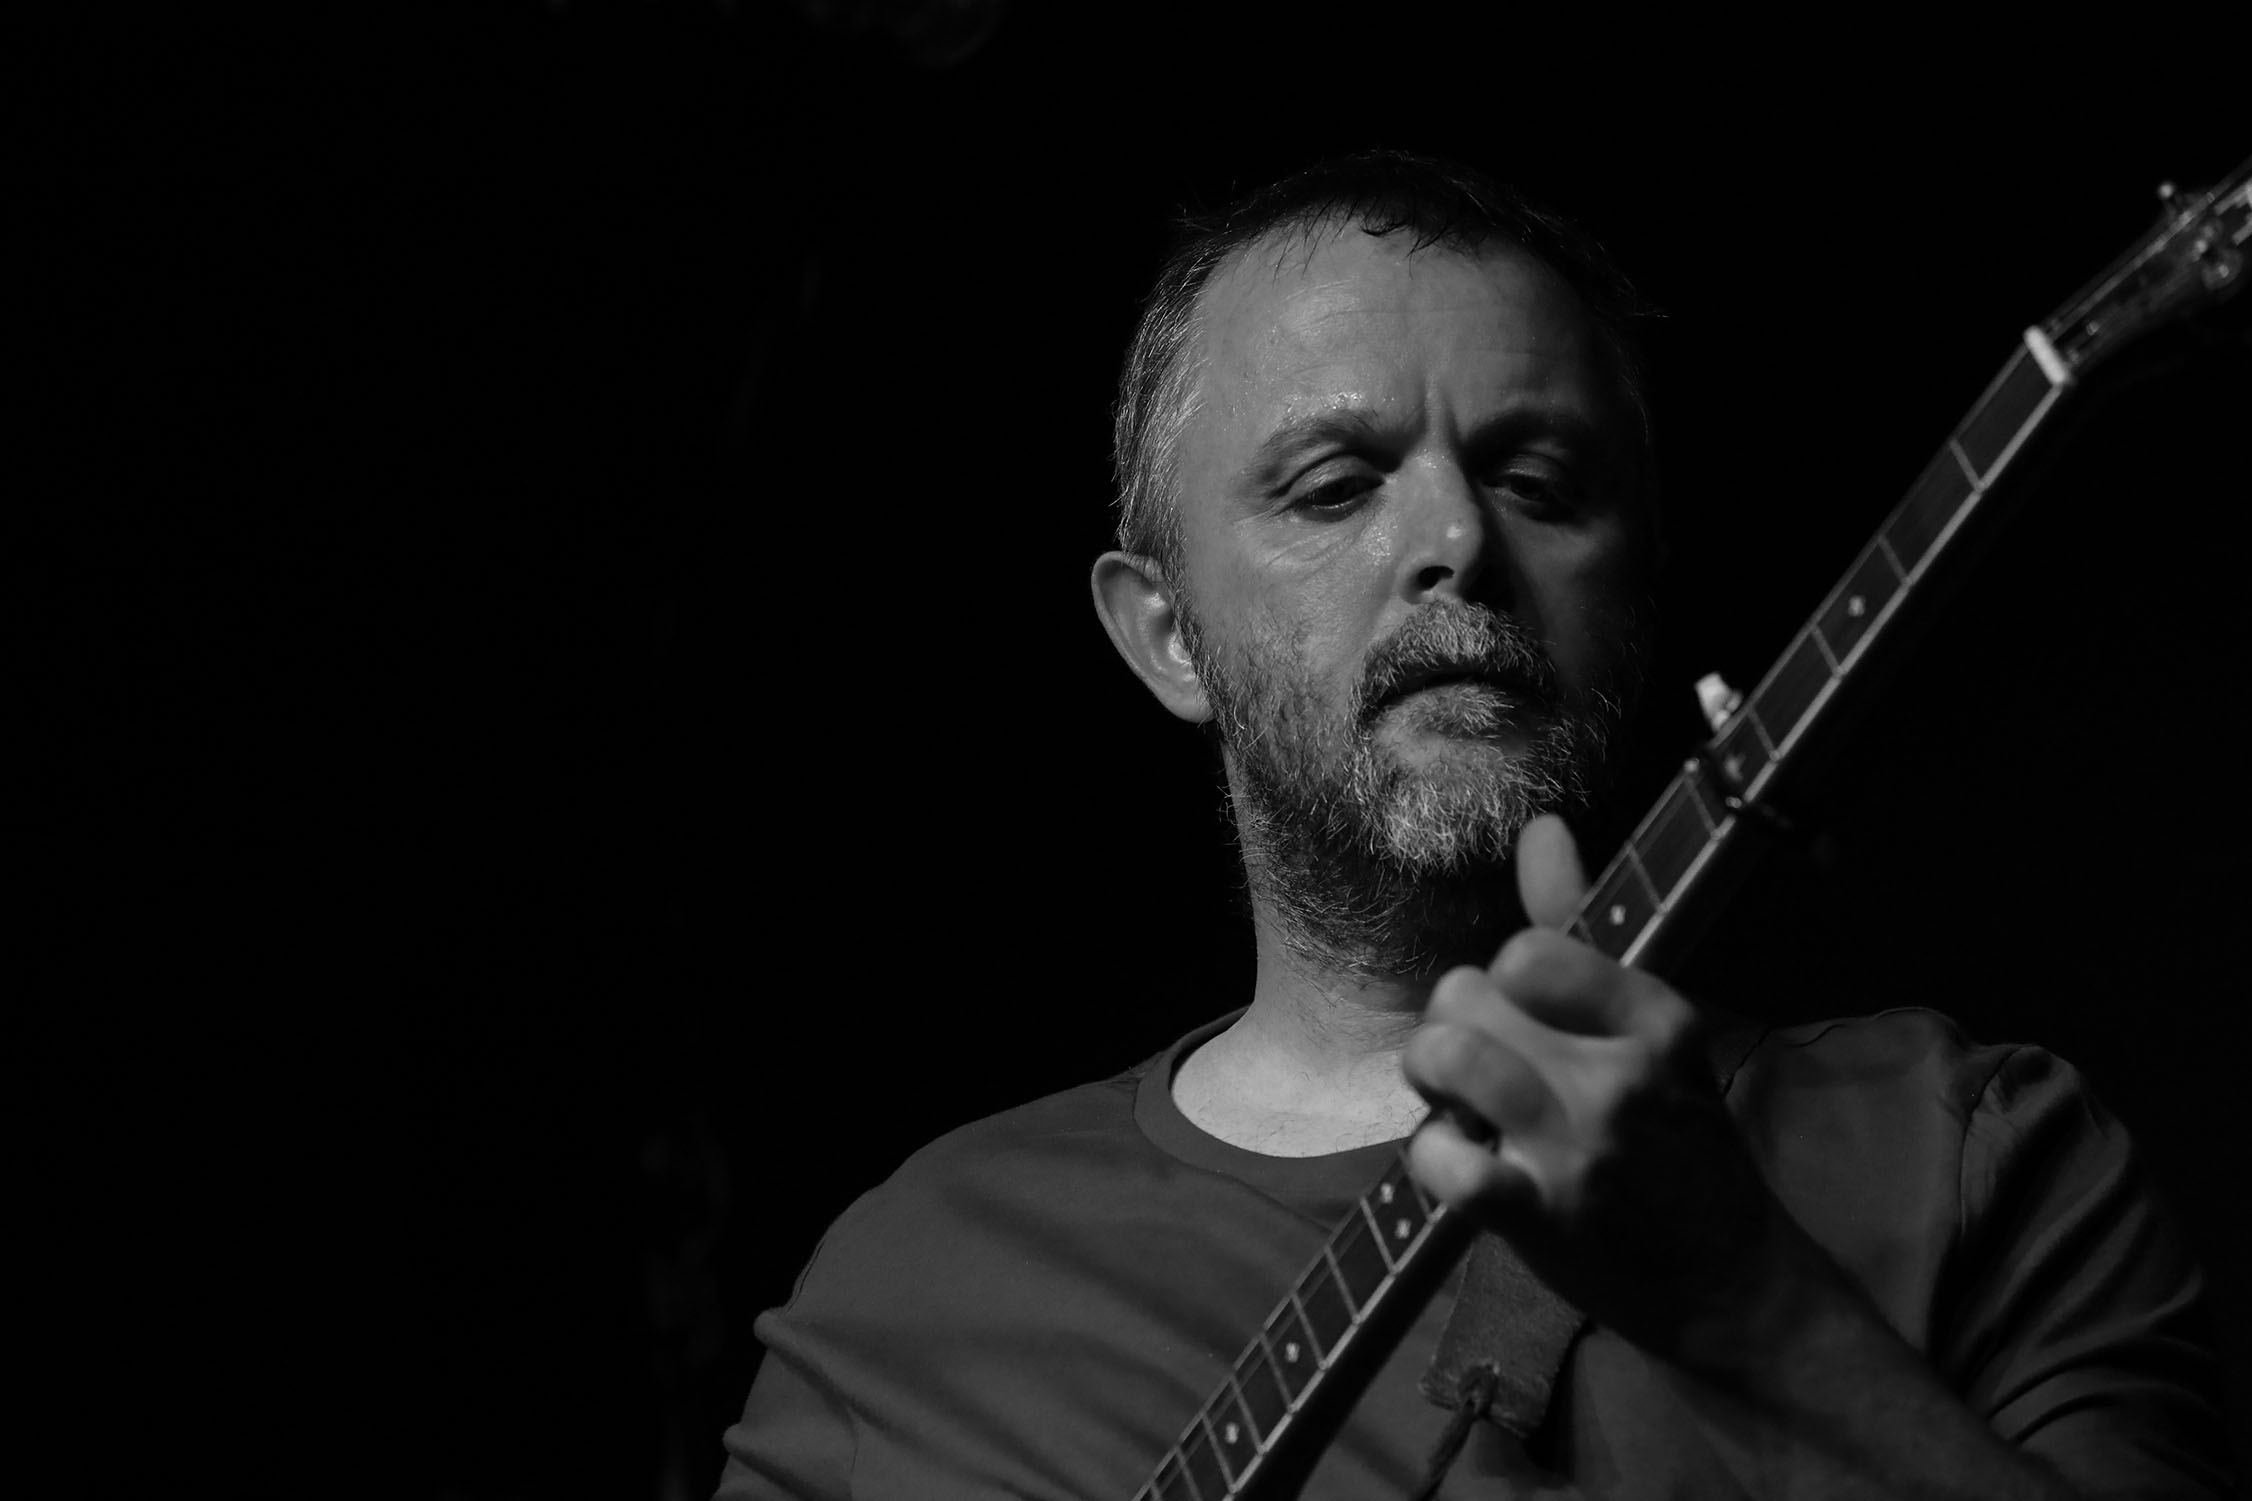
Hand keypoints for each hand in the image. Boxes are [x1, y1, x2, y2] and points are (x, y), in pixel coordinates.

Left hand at [1403, 814, 1813, 1370]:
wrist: (1733, 1287)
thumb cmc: (1677, 1148)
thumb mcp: (1651, 1031)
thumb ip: (1580, 929)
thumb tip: (1540, 826)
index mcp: (1656, 1020)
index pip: (1530, 949)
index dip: (1499, 980)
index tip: (1518, 1018)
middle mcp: (1620, 1075)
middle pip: (1470, 995)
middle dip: (1455, 1027)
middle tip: (1482, 1070)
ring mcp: (1578, 1147)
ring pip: (1451, 1056)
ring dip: (1432, 1078)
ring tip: (1456, 1103)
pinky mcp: (1539, 1216)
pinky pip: (1444, 1160)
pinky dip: (1431, 1157)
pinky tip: (1458, 1163)